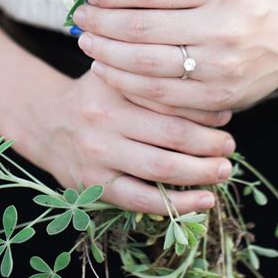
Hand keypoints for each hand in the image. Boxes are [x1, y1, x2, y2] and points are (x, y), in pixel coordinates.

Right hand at [22, 68, 234, 214]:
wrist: (47, 121)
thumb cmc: (96, 94)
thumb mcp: (117, 72)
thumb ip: (154, 77)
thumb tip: (213, 96)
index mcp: (113, 87)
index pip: (169, 100)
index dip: (203, 111)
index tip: (226, 115)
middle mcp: (104, 121)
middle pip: (171, 135)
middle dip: (209, 143)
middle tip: (230, 146)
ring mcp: (98, 156)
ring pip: (161, 170)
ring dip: (201, 173)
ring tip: (224, 170)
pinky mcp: (95, 186)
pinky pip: (142, 201)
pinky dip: (177, 205)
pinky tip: (204, 201)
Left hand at [73, 0, 277, 111]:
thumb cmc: (243, 6)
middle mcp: (222, 27)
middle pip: (142, 29)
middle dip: (102, 26)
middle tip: (80, 22)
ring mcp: (220, 67)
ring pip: (146, 67)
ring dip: (108, 56)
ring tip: (88, 47)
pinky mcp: (218, 98)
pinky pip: (162, 96)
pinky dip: (129, 85)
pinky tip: (110, 73)